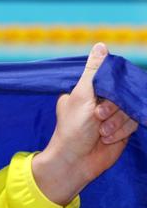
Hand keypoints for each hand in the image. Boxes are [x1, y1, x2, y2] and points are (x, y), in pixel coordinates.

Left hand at [32, 43, 139, 205]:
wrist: (75, 161)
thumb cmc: (72, 128)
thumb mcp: (81, 95)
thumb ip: (94, 72)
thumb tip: (100, 45)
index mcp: (88, 89)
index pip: (112, 77)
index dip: (112, 88)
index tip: (103, 98)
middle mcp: (100, 100)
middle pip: (124, 92)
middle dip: (113, 108)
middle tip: (98, 117)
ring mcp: (112, 114)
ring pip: (131, 108)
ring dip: (117, 121)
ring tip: (101, 132)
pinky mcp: (122, 128)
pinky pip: (133, 122)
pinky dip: (121, 131)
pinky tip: (107, 138)